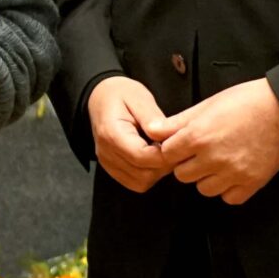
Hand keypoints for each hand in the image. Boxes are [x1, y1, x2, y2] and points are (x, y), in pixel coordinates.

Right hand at [86, 75, 171, 194]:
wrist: (100, 98)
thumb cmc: (121, 94)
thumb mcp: (139, 97)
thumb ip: (152, 118)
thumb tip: (166, 136)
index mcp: (111, 133)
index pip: (142, 157)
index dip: (165, 155)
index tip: (178, 144)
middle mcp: (106, 153)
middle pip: (143, 174)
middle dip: (164, 165)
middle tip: (175, 148)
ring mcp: (107, 163)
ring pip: (141, 182)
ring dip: (158, 171)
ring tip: (164, 152)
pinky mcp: (112, 168)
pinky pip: (135, 183)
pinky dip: (149, 175)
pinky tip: (153, 158)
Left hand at [151, 79, 278, 204]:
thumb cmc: (246, 101)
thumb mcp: (207, 105)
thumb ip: (177, 122)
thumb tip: (151, 130)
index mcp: (198, 136)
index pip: (166, 155)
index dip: (172, 149)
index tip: (182, 145)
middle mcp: (213, 157)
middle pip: (182, 175)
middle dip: (187, 164)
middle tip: (201, 152)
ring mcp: (233, 173)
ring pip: (204, 189)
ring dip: (206, 178)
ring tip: (218, 162)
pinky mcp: (252, 183)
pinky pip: (229, 198)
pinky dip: (228, 188)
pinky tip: (233, 172)